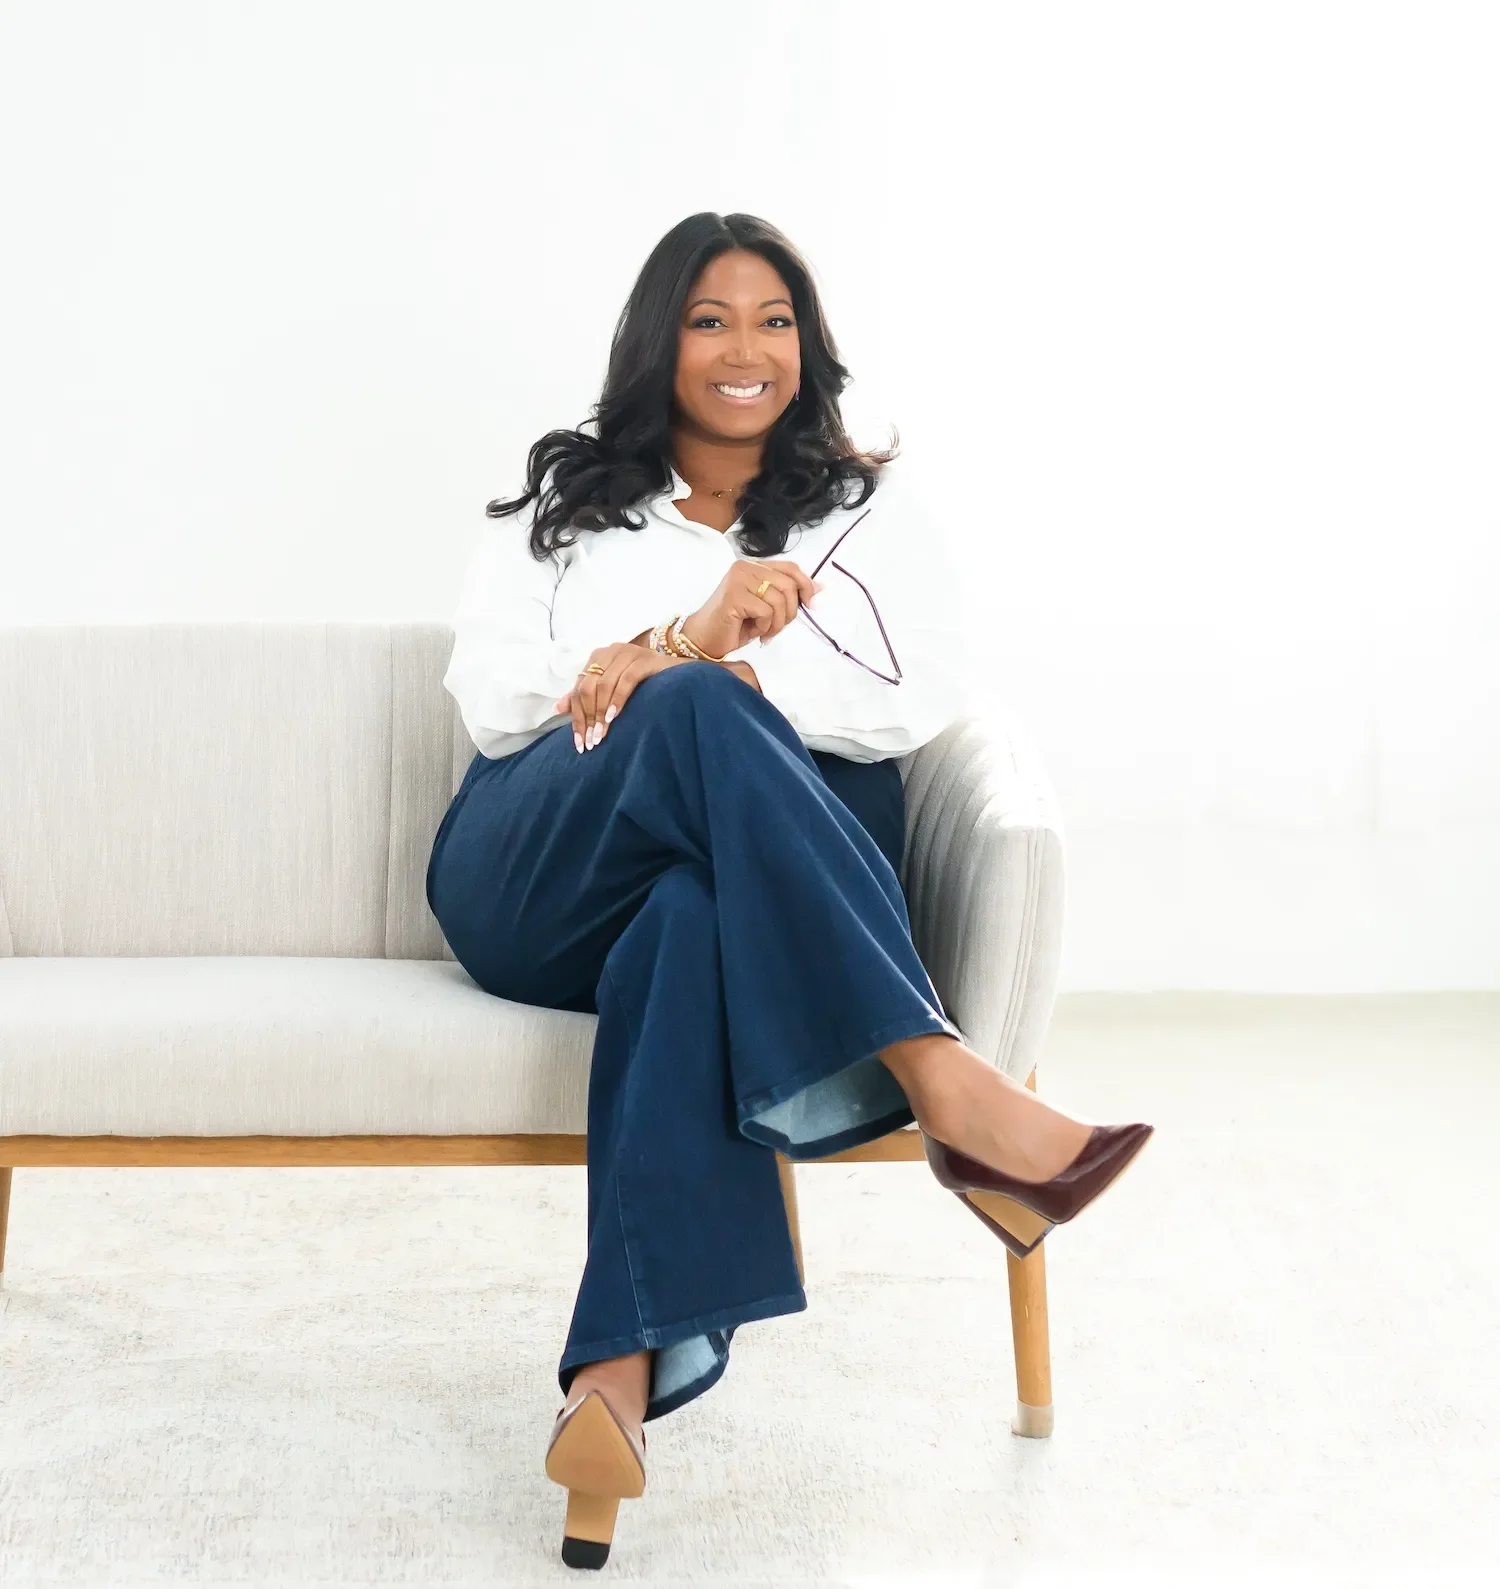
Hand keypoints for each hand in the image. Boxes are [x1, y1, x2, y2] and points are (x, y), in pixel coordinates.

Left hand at [552, 643, 690, 751]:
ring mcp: (629, 653)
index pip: (580, 689)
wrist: (681, 673)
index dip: (577, 716)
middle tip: (592, 741)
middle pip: (588, 687)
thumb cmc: (646, 683)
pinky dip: (617, 700)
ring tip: (602, 736)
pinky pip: (625, 680)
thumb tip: (558, 709)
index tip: (580, 742)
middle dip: (588, 717)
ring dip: (601, 714)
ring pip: (604, 685)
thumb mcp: (612, 689)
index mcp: (599, 657)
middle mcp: (611, 651)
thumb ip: (586, 696)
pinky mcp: (645, 659)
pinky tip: (614, 717)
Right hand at [680, 559, 822, 661]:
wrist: (704, 639)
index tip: (811, 605)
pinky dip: (764, 626)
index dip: (806, 586)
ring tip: (763, 631)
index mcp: (753, 566)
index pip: (790, 568)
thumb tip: (820, 588)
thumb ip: (788, 594)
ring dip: (776, 623)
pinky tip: (752, 631)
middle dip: (789, 612)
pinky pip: (766, 611)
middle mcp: (744, 568)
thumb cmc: (735, 625)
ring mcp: (737, 580)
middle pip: (788, 585)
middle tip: (776, 627)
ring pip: (779, 600)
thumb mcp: (767, 607)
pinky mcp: (733, 596)